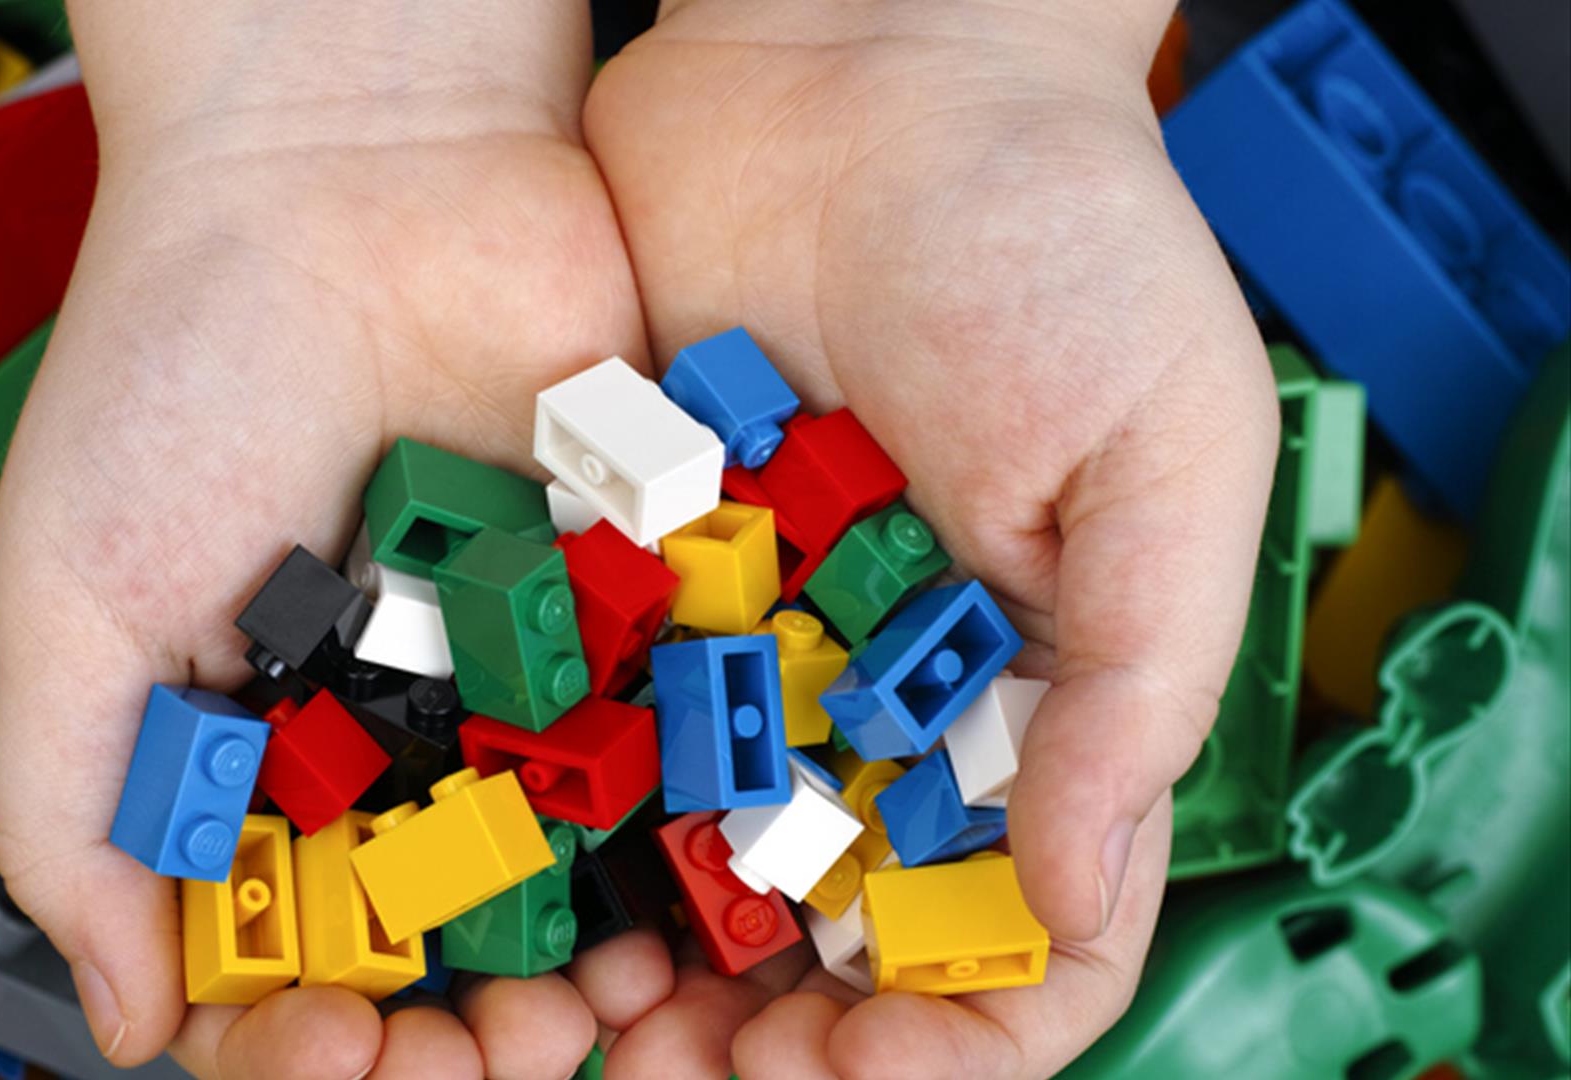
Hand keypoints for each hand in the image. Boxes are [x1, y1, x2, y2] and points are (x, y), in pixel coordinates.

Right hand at [0, 4, 662, 1075]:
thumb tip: (121, 1024)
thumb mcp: (73, 599)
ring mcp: (525, 676)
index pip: (283, 956)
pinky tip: (700, 890)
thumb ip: (72, 817)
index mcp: (260, 753)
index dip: (304, 1036)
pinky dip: (692, 830)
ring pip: (578, 875)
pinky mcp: (635, 601)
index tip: (334, 1046)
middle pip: (448, 944)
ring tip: (609, 1004)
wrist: (353, 169)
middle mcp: (399, 735)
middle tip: (500, 1057)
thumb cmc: (180, 367)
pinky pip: (674, 743)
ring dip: (596, 963)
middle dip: (471, 1031)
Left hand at [581, 1, 1278, 1074]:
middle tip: (690, 1071)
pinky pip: (605, 726)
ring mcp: (760, 641)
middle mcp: (893, 691)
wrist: (867, 61)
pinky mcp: (644, 572)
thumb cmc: (1057, 229)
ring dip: (656, 968)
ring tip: (589, 1017)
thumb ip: (1136, 679)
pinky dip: (573, 821)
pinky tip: (525, 878)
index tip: (877, 1052)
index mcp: (1039, 686)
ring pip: (710, 864)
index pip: (1032, 929)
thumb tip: (1083, 896)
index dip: (968, 1024)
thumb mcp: (1163, 449)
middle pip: (847, 932)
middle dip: (780, 1033)